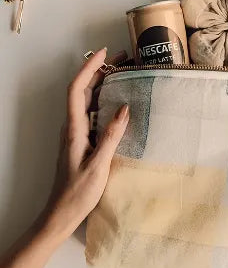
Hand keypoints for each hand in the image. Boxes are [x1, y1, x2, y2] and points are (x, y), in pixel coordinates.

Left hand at [43, 48, 128, 241]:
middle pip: (82, 90)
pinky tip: (119, 101)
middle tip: (123, 59)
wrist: (61, 213)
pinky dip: (105, 100)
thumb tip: (125, 108)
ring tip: (124, 73)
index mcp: (74, 129)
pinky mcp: (83, 140)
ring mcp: (77, 132)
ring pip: (88, 100)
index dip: (89, 68)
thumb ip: (111, 136)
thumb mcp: (98, 165)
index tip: (104, 53)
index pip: (77, 90)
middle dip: (100, 70)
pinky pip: (93, 112)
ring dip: (103, 83)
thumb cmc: (78, 192)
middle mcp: (73, 126)